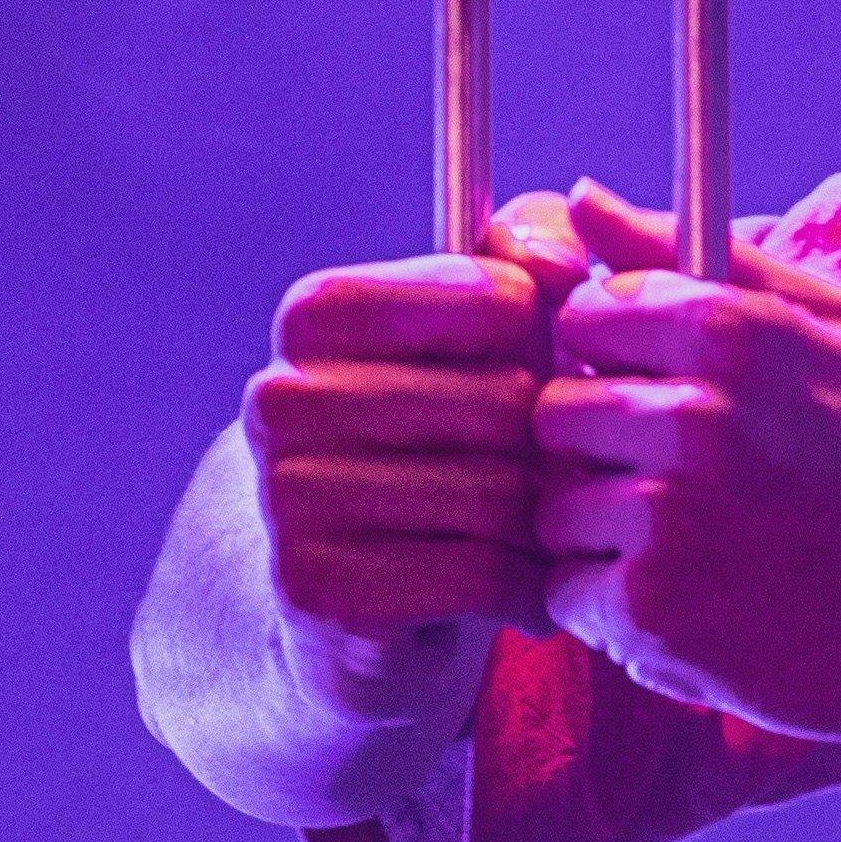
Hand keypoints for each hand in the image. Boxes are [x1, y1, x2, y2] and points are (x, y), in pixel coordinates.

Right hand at [239, 228, 567, 716]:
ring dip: (546, 524)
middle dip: (552, 447)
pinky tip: (518, 586)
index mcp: (316, 313)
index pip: (500, 299)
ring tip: (538, 531)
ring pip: (497, 494)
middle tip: (549, 472)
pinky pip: (479, 574)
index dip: (546, 348)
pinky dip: (526, 587)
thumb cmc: (442, 436)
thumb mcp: (484, 327)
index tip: (528, 378)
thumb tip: (559, 270)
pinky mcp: (317, 590)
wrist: (353, 591)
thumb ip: (530, 250)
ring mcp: (285, 495)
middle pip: (505, 403)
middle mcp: (281, 396)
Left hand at [533, 230, 840, 735]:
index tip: (670, 394)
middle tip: (686, 481)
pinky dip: (613, 605)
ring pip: (553, 507)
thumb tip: (580, 198)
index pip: (582, 318)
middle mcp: (688, 416)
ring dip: (605, 531)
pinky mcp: (649, 608)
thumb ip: (697, 255)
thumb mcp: (829, 327)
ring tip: (697, 545)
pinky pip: (565, 592)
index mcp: (726, 332)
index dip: (619, 359)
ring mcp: (664, 517)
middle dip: (601, 446)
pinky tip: (691, 600)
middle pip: (553, 413)